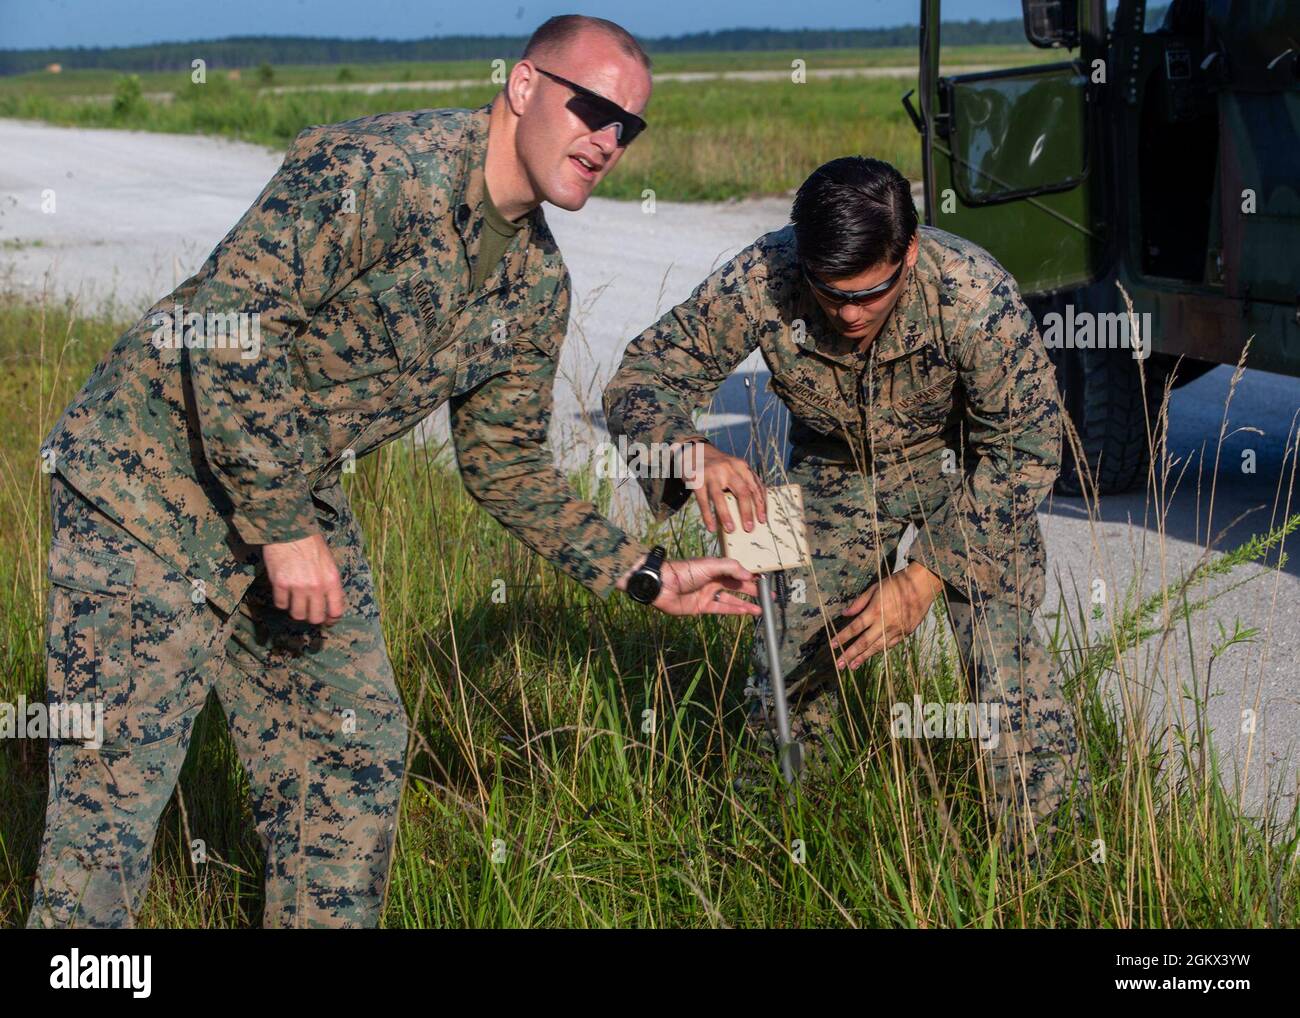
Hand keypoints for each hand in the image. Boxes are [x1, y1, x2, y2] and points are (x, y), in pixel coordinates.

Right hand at [261, 533, 344, 624]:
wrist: (290, 530)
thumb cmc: (311, 544)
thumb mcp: (329, 562)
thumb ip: (330, 583)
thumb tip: (329, 602)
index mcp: (332, 580)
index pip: (336, 611)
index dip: (332, 620)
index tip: (328, 621)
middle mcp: (316, 587)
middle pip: (315, 618)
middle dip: (313, 617)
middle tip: (309, 612)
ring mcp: (298, 587)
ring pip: (298, 615)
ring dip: (296, 610)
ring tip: (295, 601)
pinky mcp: (280, 584)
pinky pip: (281, 605)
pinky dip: (282, 602)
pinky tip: (284, 593)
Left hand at [617, 555, 761, 615]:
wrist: (661, 584)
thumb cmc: (684, 571)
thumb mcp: (709, 565)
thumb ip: (730, 567)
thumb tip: (749, 574)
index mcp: (715, 567)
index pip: (738, 571)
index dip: (751, 576)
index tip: (765, 581)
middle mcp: (713, 580)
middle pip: (737, 586)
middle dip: (753, 591)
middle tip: (768, 597)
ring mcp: (708, 594)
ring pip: (732, 599)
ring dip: (747, 604)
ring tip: (762, 609)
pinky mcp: (702, 607)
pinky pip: (722, 609)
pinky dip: (735, 611)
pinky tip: (747, 612)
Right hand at [684, 440, 766, 534]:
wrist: (695, 451)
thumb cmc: (720, 465)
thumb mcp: (735, 467)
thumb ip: (745, 482)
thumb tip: (755, 509)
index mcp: (741, 466)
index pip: (755, 487)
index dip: (760, 505)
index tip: (762, 520)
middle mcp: (728, 468)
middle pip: (741, 491)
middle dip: (747, 512)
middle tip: (749, 528)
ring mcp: (711, 474)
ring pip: (720, 497)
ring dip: (726, 516)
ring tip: (730, 529)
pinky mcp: (697, 480)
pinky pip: (703, 501)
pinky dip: (708, 516)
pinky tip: (711, 527)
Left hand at [828, 563, 942, 669]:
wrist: (922, 585)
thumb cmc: (896, 583)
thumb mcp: (874, 588)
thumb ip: (859, 603)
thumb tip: (845, 613)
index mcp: (875, 611)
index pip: (855, 628)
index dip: (842, 638)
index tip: (832, 645)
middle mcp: (884, 623)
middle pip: (864, 642)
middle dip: (850, 654)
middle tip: (839, 664)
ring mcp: (896, 630)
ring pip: (877, 647)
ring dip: (863, 657)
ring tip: (852, 666)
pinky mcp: (905, 633)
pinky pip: (889, 645)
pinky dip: (879, 651)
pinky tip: (871, 655)